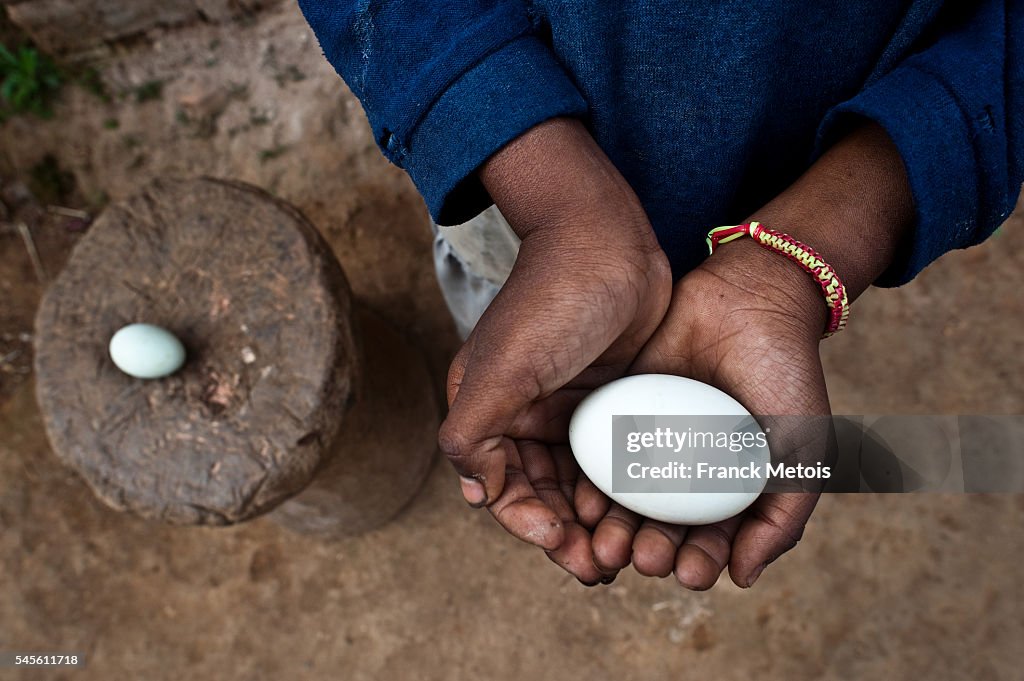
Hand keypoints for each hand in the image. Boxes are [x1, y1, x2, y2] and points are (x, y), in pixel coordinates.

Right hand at [439, 118, 671, 582]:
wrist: (605, 239)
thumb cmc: (550, 299)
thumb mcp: (502, 368)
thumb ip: (471, 433)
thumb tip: (476, 495)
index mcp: (486, 412)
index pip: (502, 490)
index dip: (531, 526)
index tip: (567, 549)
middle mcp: (522, 417)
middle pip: (542, 495)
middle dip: (567, 535)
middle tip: (602, 566)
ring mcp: (567, 410)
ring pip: (579, 484)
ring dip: (596, 519)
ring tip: (627, 550)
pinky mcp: (608, 401)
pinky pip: (611, 458)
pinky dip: (620, 488)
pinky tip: (645, 511)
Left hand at [585, 122, 915, 587]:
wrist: (750, 300)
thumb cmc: (785, 375)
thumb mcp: (802, 449)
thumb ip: (782, 516)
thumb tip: (743, 580)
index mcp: (731, 486)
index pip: (712, 539)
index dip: (701, 560)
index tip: (690, 573)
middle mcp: (688, 471)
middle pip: (663, 526)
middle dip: (652, 550)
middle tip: (643, 560)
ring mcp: (653, 443)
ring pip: (627, 499)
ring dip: (616, 528)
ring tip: (607, 545)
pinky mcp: (620, 413)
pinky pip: (601, 455)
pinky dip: (593, 483)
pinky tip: (586, 501)